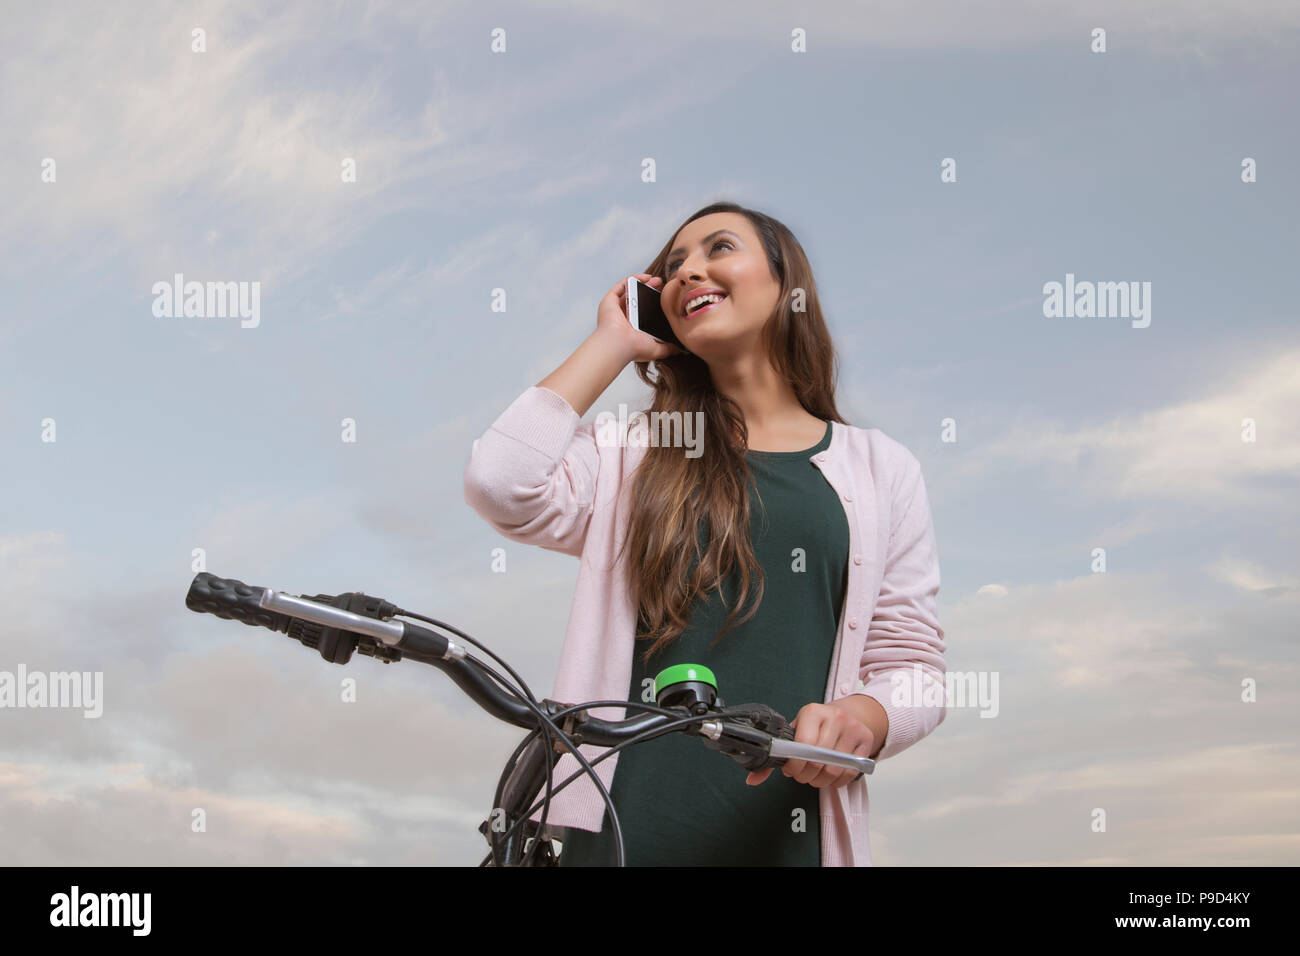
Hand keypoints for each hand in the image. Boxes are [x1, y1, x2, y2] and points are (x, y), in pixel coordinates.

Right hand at [595, 273, 684, 363]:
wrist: (620, 344)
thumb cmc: (634, 348)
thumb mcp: (657, 349)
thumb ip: (668, 348)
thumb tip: (679, 348)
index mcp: (632, 327)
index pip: (643, 311)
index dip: (654, 302)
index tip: (666, 298)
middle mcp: (623, 317)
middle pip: (637, 299)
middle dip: (651, 290)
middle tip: (662, 286)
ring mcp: (615, 308)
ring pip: (630, 291)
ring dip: (643, 283)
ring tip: (657, 280)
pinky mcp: (609, 301)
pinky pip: (621, 286)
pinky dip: (633, 279)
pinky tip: (646, 277)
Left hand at [744, 700, 874, 789]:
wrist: (849, 714)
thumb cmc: (817, 726)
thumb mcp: (796, 731)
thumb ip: (776, 755)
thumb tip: (752, 779)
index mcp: (813, 712)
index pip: (803, 744)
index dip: (794, 764)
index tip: (790, 770)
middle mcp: (835, 717)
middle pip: (818, 760)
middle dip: (805, 775)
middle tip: (801, 775)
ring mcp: (853, 729)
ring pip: (833, 769)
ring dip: (820, 780)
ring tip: (814, 776)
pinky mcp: (865, 741)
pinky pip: (849, 773)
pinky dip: (836, 781)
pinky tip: (829, 775)